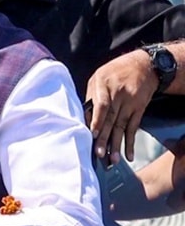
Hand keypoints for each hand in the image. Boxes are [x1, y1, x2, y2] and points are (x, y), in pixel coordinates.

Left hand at [87, 48, 155, 162]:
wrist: (144, 65)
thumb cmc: (114, 72)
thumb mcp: (99, 77)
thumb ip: (90, 96)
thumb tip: (82, 118)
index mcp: (104, 84)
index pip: (102, 105)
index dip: (97, 120)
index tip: (92, 134)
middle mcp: (119, 94)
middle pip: (111, 119)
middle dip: (105, 138)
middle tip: (99, 154)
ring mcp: (131, 102)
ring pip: (122, 126)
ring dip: (117, 144)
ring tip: (112, 160)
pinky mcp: (140, 108)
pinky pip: (134, 127)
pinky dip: (130, 141)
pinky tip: (128, 154)